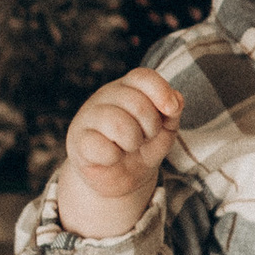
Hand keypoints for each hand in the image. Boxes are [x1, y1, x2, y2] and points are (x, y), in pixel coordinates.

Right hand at [54, 69, 180, 238]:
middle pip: (137, 104)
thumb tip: (175, 100)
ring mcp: (88, 116)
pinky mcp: (78, 141)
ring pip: (119, 124)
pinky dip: (114, 157)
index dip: (161, 91)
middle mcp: (105, 96)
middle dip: (151, 128)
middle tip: (144, 138)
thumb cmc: (143, 147)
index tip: (172, 111)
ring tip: (128, 147)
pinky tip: (111, 157)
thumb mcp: (165, 129)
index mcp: (127, 87)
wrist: (120, 178)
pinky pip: (103, 147)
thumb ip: (172, 112)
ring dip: (133, 142)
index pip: (143, 76)